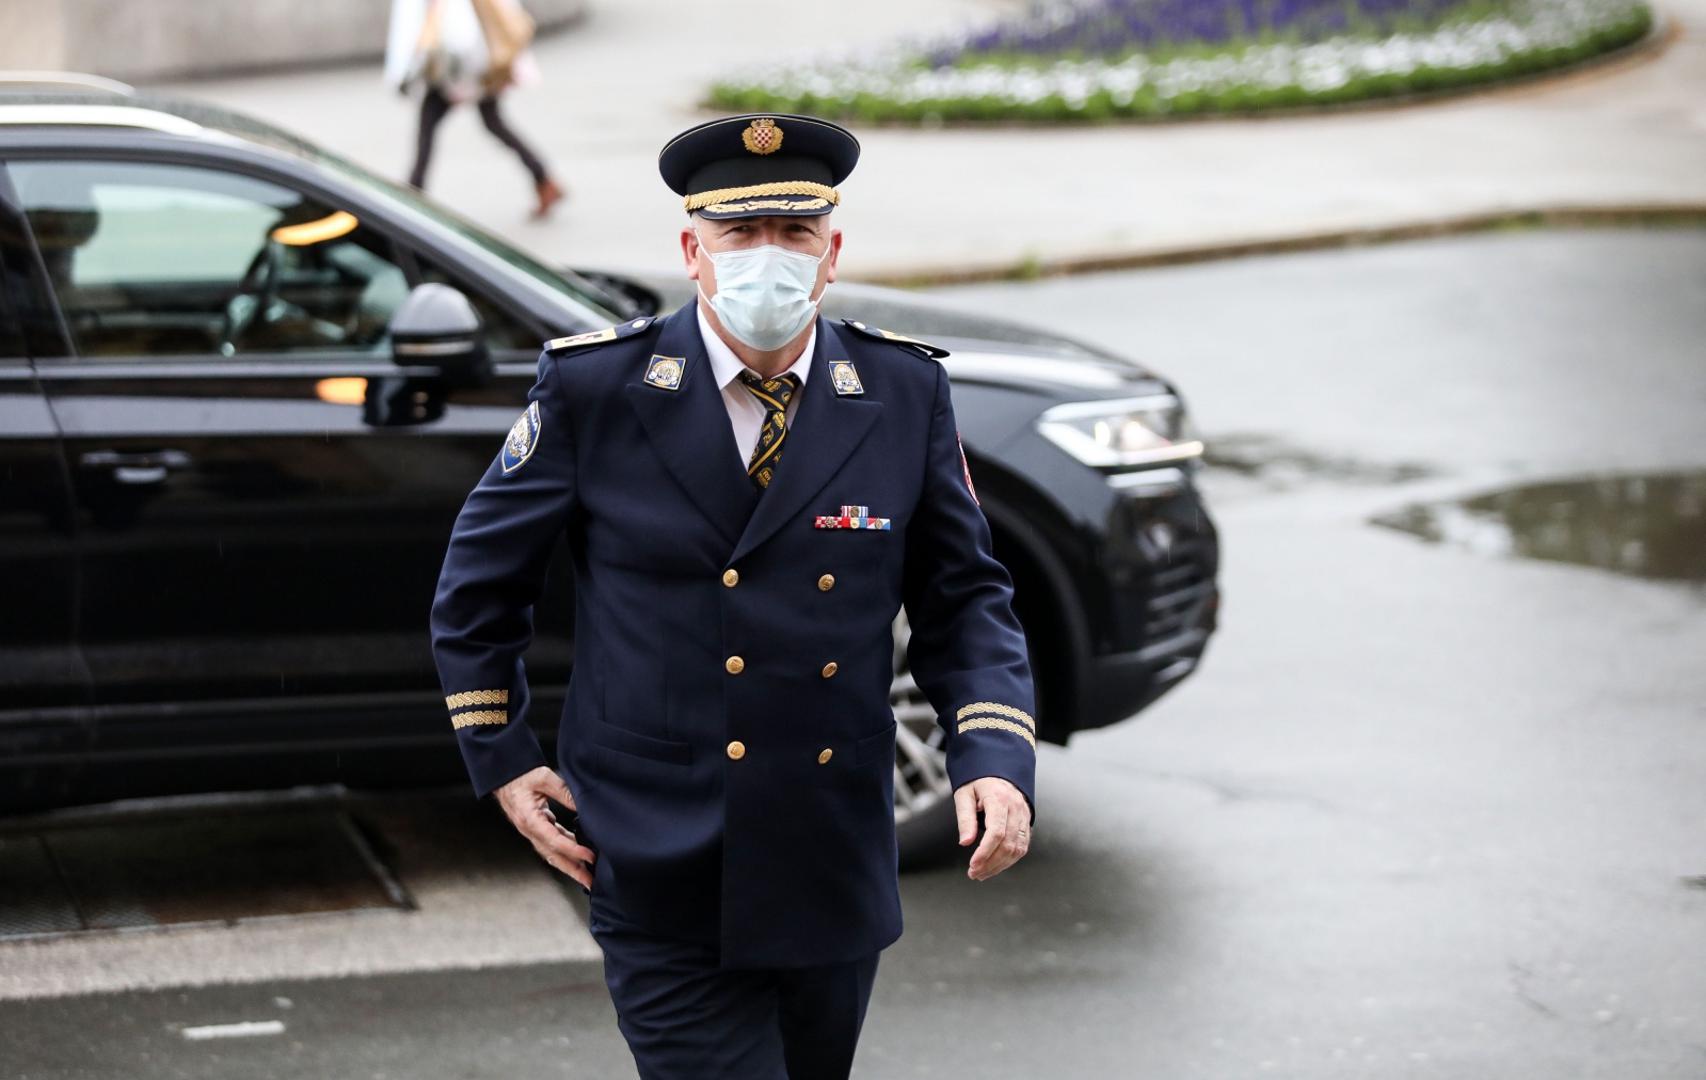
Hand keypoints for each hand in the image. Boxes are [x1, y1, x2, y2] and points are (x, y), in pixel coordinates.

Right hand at [494, 766, 596, 889]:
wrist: (503, 777)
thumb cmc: (520, 776)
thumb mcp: (543, 777)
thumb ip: (564, 791)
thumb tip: (583, 805)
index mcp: (530, 819)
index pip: (554, 840)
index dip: (573, 850)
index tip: (589, 856)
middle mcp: (530, 830)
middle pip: (553, 856)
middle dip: (572, 871)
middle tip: (589, 882)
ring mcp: (533, 832)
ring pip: (553, 854)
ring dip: (570, 865)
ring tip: (587, 875)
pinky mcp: (537, 829)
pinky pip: (552, 845)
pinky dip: (566, 852)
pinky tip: (579, 855)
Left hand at [954, 776, 1031, 880]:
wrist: (998, 769)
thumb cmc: (978, 781)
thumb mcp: (964, 795)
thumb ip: (965, 818)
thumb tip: (965, 843)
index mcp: (999, 799)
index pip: (996, 832)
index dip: (985, 852)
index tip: (973, 865)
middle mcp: (1016, 808)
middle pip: (1008, 843)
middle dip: (990, 863)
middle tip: (973, 873)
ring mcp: (1024, 815)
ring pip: (1017, 848)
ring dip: (1000, 865)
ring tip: (982, 873)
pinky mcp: (1027, 822)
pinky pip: (1022, 846)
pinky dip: (1010, 860)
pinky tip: (995, 865)